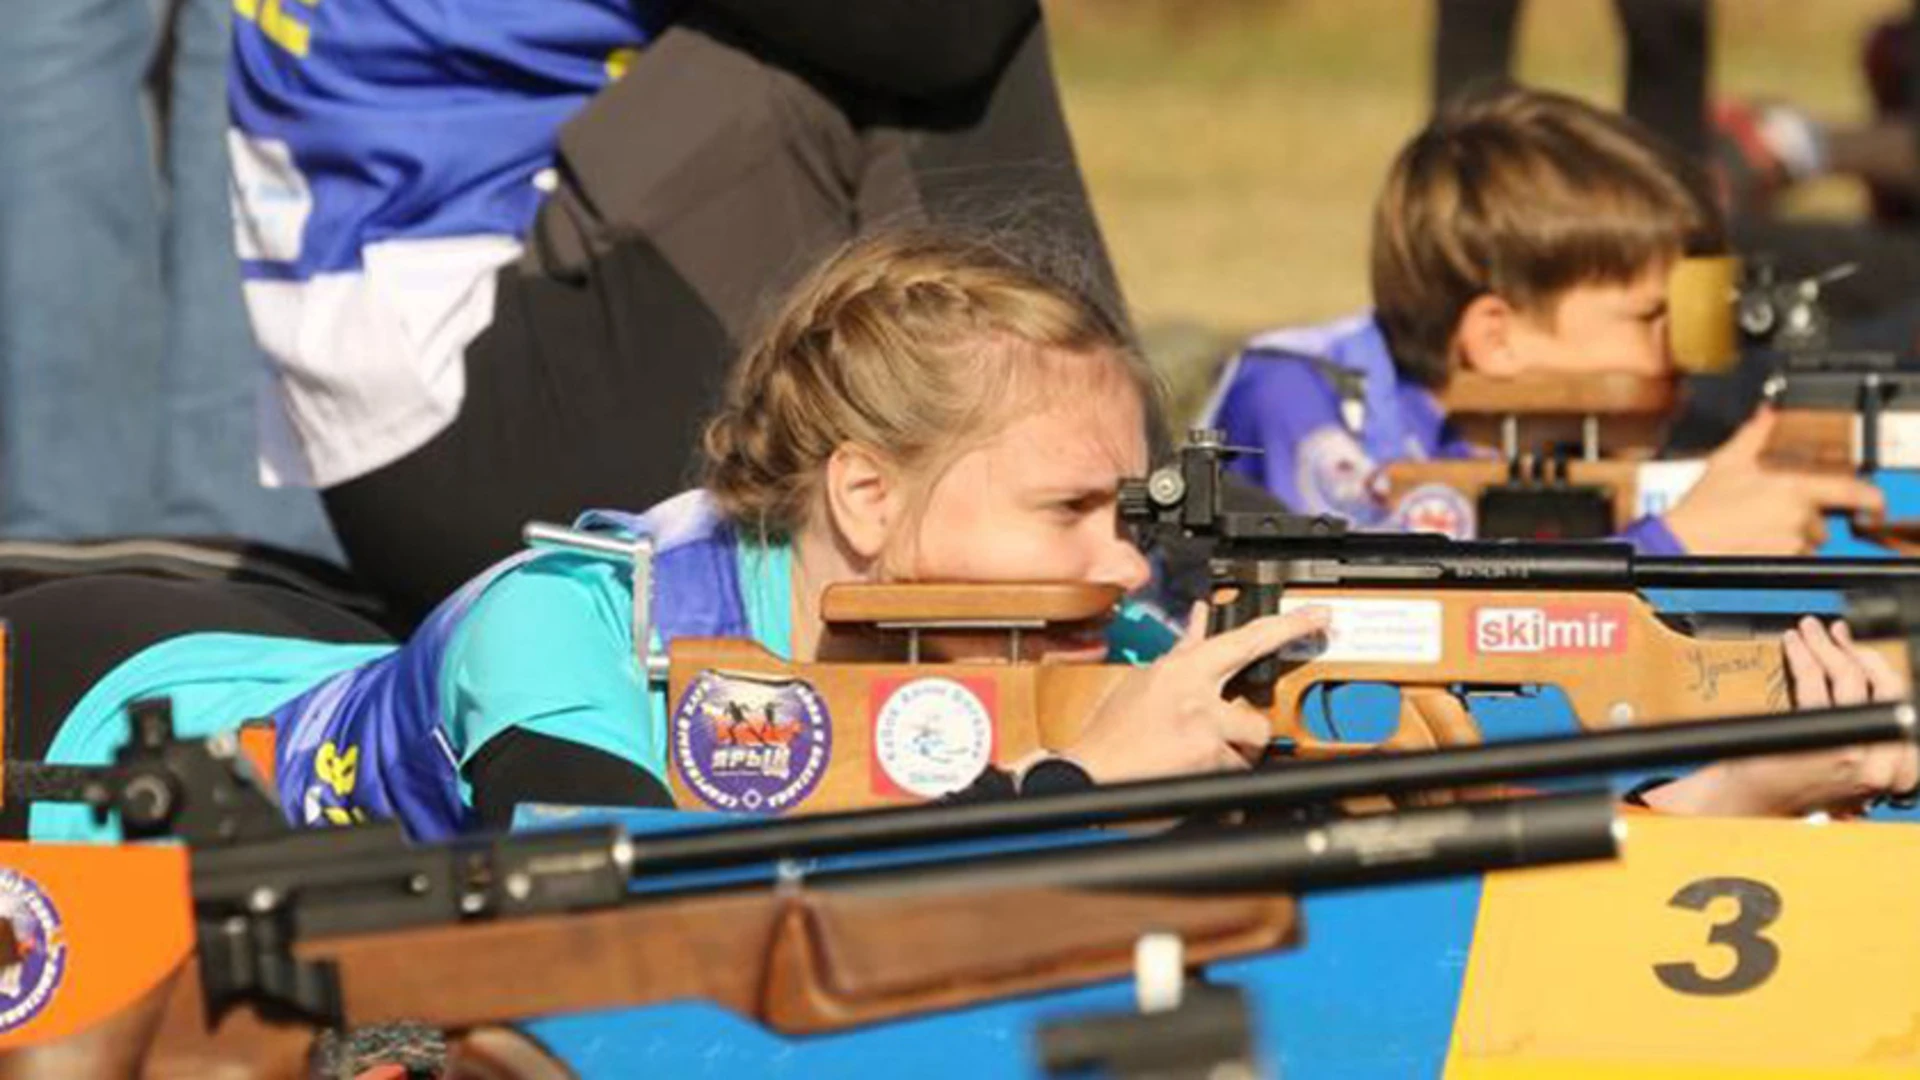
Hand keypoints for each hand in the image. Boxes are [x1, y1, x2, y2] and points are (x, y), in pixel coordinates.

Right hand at [1063, 602, 1331, 782]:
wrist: (1090, 774)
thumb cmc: (1110, 733)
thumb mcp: (1142, 681)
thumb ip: (1180, 651)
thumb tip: (1201, 618)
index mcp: (1182, 670)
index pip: (1244, 640)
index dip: (1286, 627)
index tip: (1317, 618)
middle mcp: (1199, 697)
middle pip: (1257, 719)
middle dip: (1248, 737)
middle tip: (1229, 745)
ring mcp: (1205, 733)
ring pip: (1246, 753)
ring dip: (1226, 762)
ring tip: (1189, 760)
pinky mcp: (1208, 765)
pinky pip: (1232, 778)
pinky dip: (1216, 784)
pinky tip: (1185, 776)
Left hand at [1646, 618, 1918, 816]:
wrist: (1746, 809)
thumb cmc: (1787, 788)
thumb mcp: (1845, 772)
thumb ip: (1865, 740)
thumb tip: (1861, 685)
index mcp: (1895, 773)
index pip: (1904, 706)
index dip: (1883, 670)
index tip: (1862, 650)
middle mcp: (1882, 765)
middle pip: (1885, 688)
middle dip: (1858, 652)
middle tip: (1835, 635)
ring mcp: (1851, 752)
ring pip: (1850, 679)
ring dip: (1827, 646)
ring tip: (1808, 631)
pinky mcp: (1817, 737)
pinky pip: (1815, 682)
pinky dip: (1804, 655)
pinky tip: (1793, 644)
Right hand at [1663, 409, 1882, 554]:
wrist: (1681, 544)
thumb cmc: (1701, 508)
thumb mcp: (1727, 461)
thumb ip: (1755, 434)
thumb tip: (1767, 414)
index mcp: (1792, 489)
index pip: (1850, 491)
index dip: (1868, 495)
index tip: (1870, 498)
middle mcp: (1798, 518)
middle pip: (1822, 518)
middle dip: (1805, 515)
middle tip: (1774, 510)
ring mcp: (1791, 544)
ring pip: (1809, 540)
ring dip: (1794, 535)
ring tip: (1761, 527)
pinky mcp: (1782, 564)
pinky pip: (1795, 558)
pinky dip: (1783, 551)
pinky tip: (1758, 542)